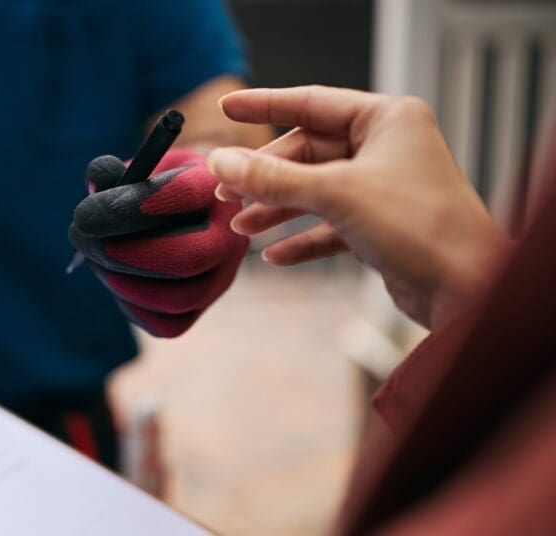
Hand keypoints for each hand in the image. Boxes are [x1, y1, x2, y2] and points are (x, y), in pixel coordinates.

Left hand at [69, 148, 247, 336]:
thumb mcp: (136, 169)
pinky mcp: (199, 310)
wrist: (173, 219)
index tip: (87, 212)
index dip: (136, 205)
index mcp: (214, 189)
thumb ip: (113, 172)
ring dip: (121, 281)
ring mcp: (219, 279)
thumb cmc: (151, 188)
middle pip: (189, 258)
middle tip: (83, 237)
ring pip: (176, 298)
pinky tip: (112, 278)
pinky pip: (167, 324)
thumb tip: (99, 178)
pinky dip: (130, 305)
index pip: (186, 195)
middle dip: (126, 253)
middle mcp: (228, 237)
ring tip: (93, 256)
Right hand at [208, 86, 512, 327]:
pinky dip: (300, 237)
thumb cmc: (420, 228)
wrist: (468, 289)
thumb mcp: (334, 194)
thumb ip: (272, 178)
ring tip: (241, 227)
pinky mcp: (381, 225)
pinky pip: (328, 224)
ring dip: (277, 208)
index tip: (227, 109)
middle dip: (266, 175)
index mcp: (387, 119)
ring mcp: (383, 187)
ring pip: (315, 189)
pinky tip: (273, 255)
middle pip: (307, 151)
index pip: (312, 102)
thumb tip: (221, 161)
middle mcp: (387, 147)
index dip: (264, 106)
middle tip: (226, 191)